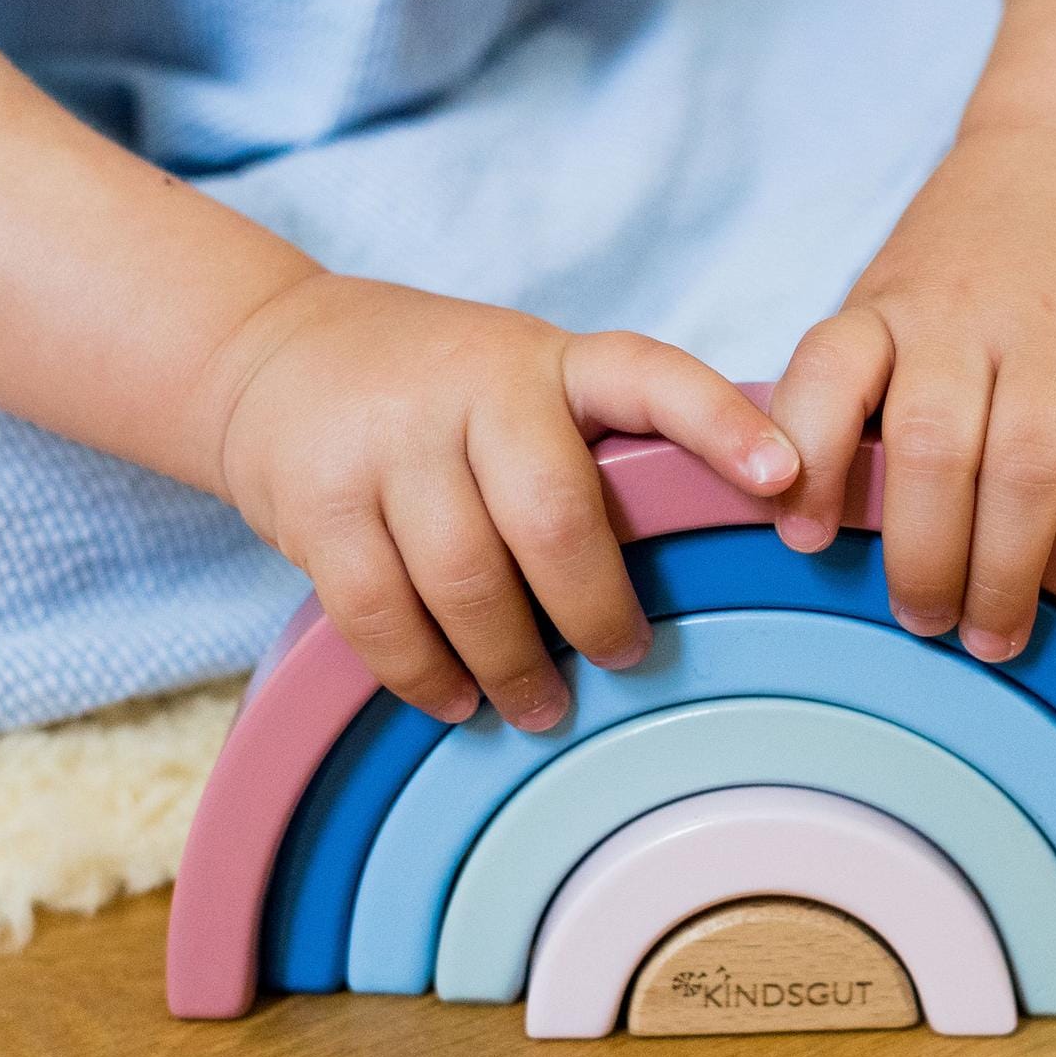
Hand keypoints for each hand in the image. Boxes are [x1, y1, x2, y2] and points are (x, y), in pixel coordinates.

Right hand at [194, 276, 801, 728]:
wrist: (271, 351)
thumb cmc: (435, 391)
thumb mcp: (524, 380)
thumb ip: (596, 440)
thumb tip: (716, 550)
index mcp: (550, 362)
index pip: (650, 376)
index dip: (721, 425)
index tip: (784, 479)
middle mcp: (474, 388)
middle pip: (554, 518)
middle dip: (596, 610)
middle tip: (625, 655)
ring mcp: (388, 441)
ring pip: (467, 579)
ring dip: (510, 664)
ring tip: (537, 704)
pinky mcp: (316, 499)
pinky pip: (380, 611)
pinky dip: (424, 672)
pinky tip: (453, 698)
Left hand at [769, 131, 1055, 662]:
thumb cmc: (960, 273)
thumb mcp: (888, 307)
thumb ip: (865, 398)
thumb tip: (815, 534)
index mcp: (887, 312)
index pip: (829, 375)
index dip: (809, 457)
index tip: (805, 540)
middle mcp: (967, 319)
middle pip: (931, 445)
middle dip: (922, 555)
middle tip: (922, 625)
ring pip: (1029, 456)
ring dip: (1009, 563)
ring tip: (996, 638)